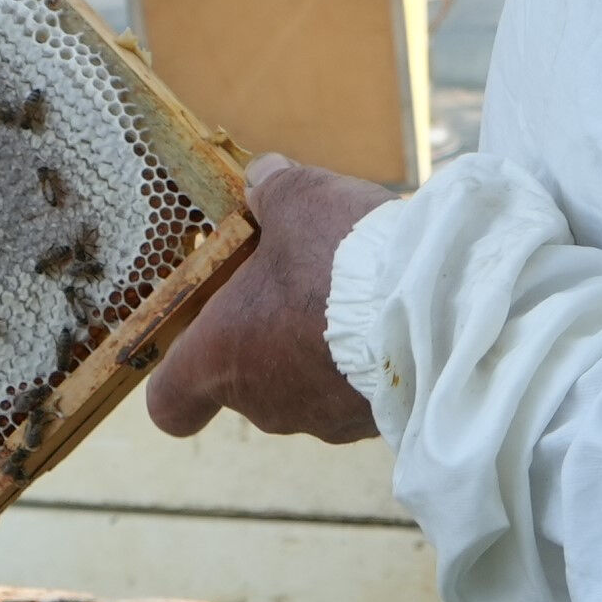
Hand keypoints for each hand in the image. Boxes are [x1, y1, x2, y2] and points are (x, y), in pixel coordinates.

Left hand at [148, 156, 387, 444]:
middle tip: (293, 286)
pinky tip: (383, 320)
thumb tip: (263, 177)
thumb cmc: (340, 259)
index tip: (193, 349)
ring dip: (316, 350)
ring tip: (349, 299)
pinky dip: (359, 364)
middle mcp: (261, 403)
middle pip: (244, 381)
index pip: (169, 401)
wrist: (432, 310)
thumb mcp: (297, 199)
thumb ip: (272, 189)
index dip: (176, 380)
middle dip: (264, 337)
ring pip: (302, 386)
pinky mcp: (368, 424)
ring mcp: (319, 420)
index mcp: (219, 356)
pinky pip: (350, 393)